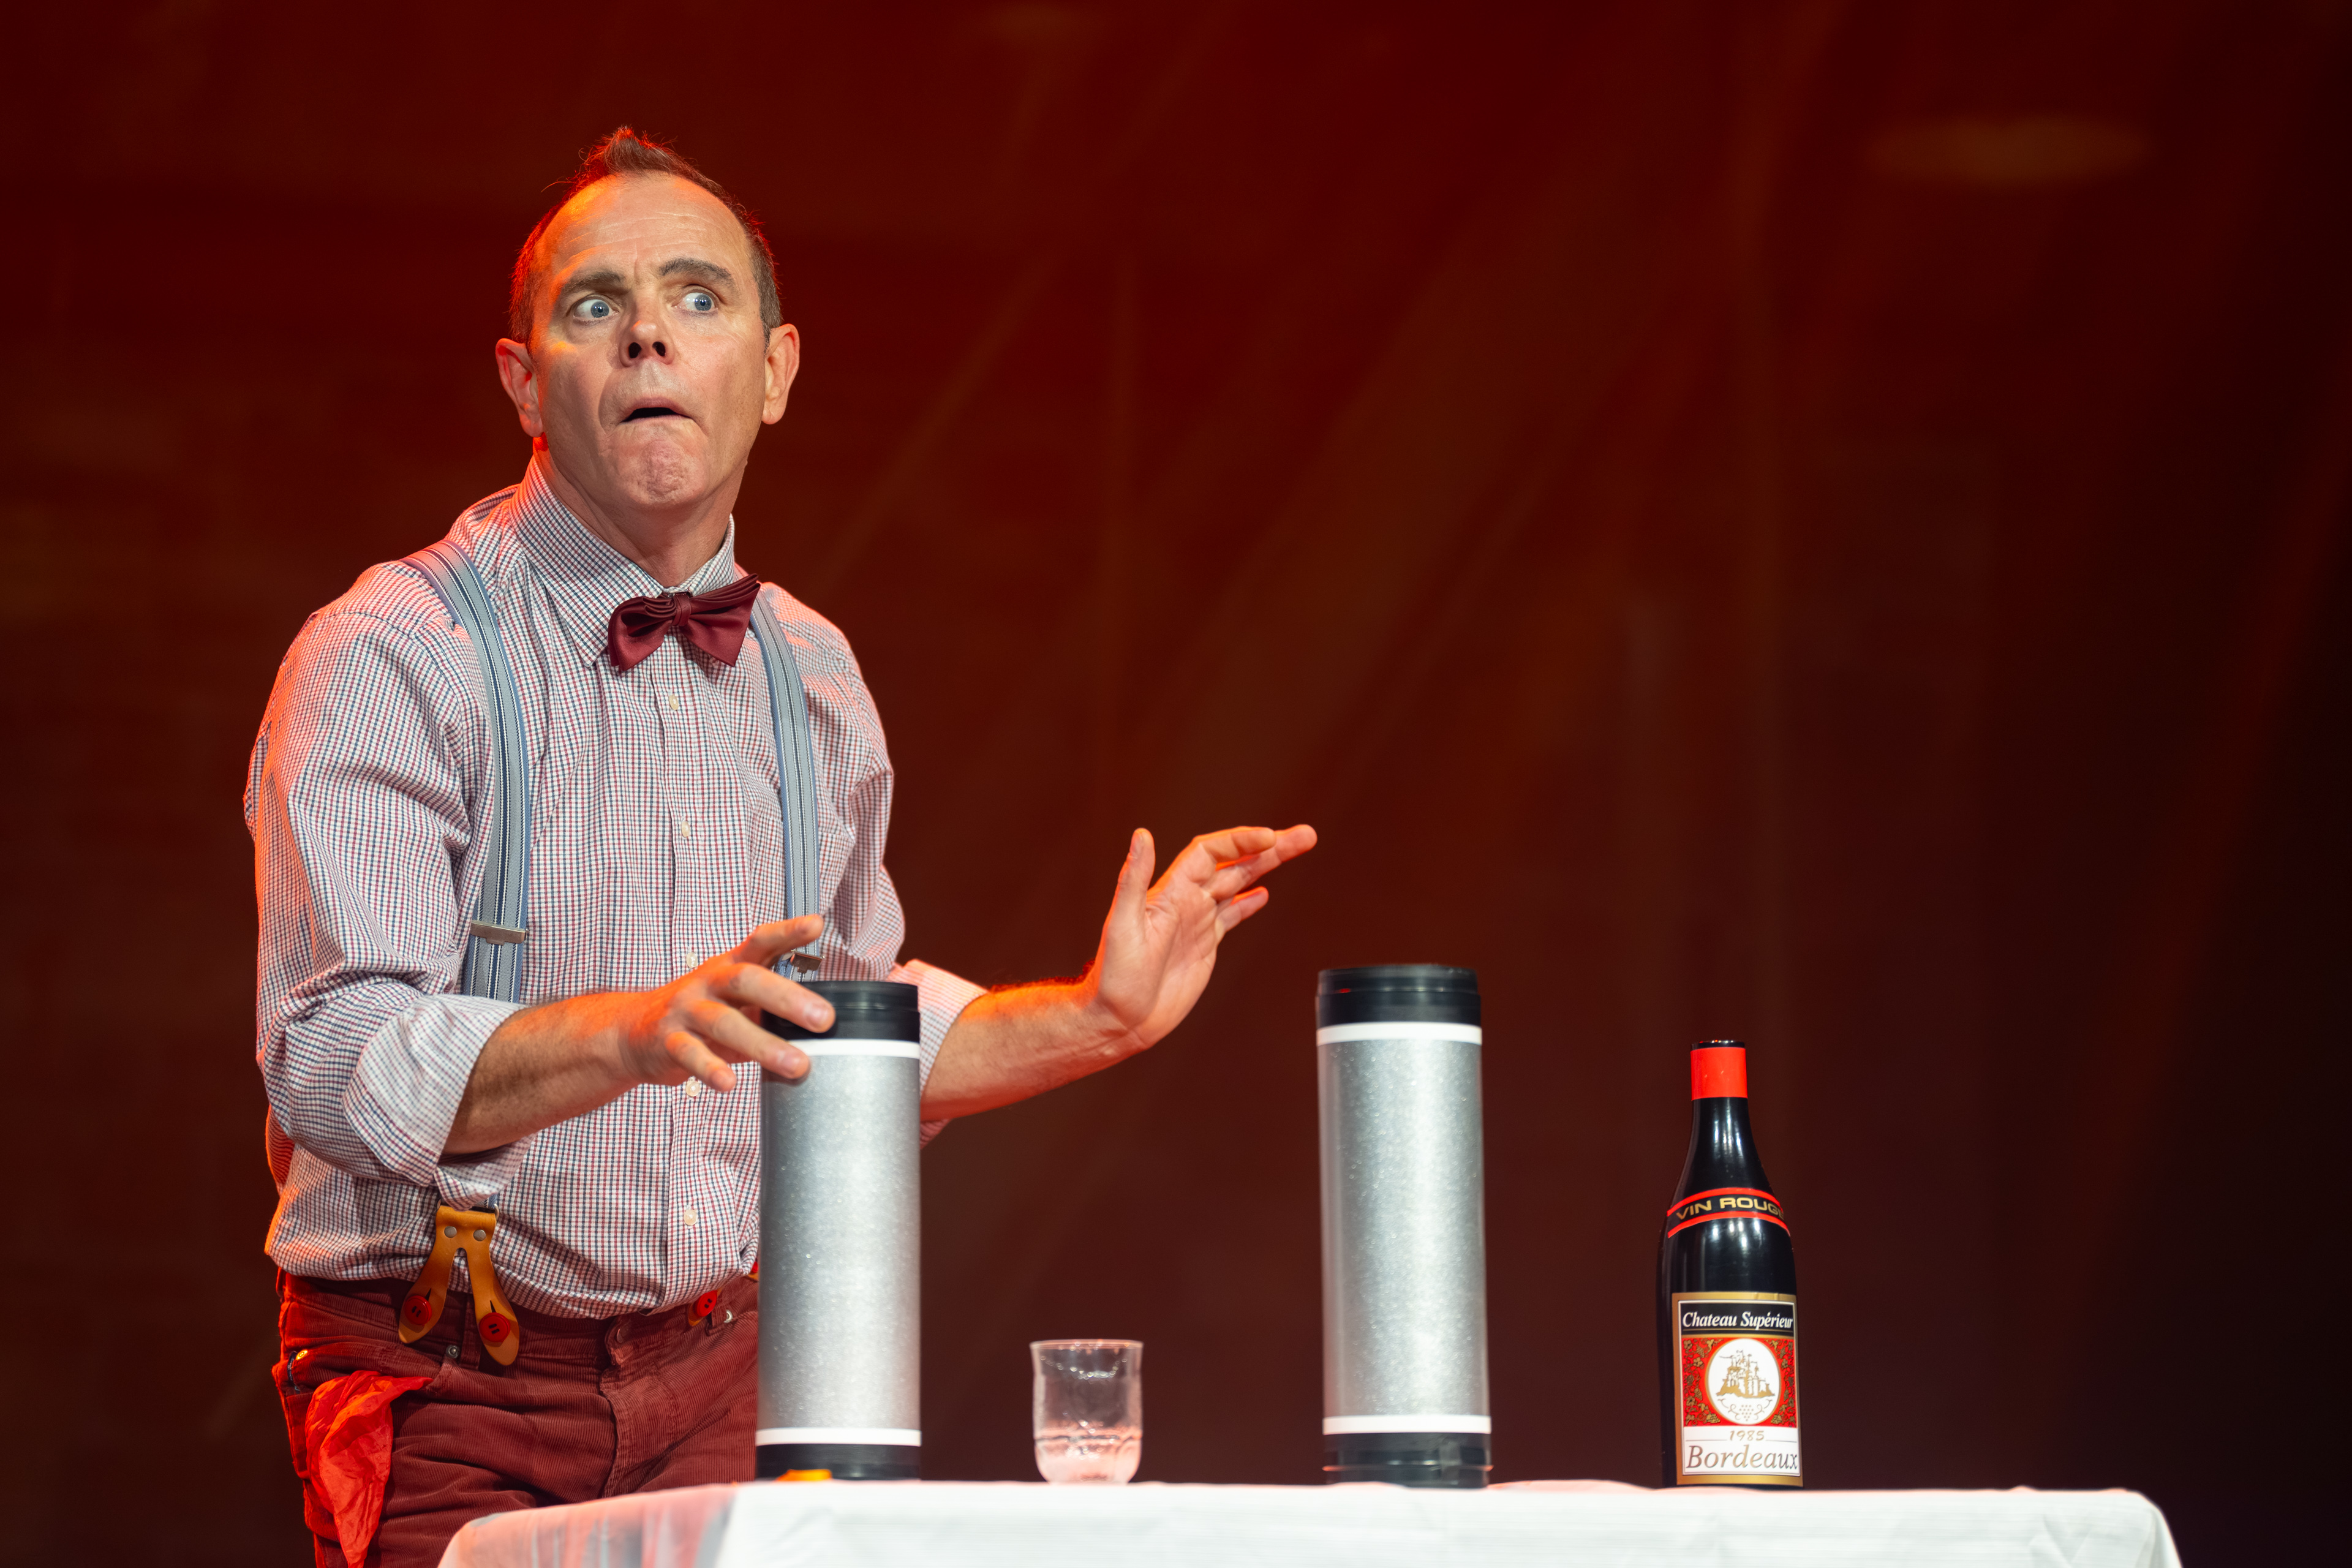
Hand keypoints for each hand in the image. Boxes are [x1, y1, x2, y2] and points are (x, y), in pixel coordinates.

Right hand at [617, 916, 834, 1092]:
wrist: (633, 1032)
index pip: (760, 942)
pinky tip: (729, 1084)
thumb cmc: (702, 1014)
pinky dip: (710, 1069)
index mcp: (730, 967)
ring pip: (723, 1022)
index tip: (816, 924)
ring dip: (763, 1044)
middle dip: (788, 997)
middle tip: (824, 1019)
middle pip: (746, 980)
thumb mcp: (738, 1002)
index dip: (787, 932)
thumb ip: (777, 1006)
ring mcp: (686, 1010)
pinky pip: (689, 1053)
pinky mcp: (667, 1041)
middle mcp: (708, 982)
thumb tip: (830, 1020)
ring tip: (797, 1064)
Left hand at [1082, 824, 1318, 1051]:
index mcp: (1170, 893)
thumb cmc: (1114, 977)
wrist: (1119, 1018)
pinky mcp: (1204, 944)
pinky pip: (1231, 915)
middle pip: (1234, 863)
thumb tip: (1141, 836)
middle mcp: (1186, 901)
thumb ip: (1133, 878)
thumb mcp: (1122, 924)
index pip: (1210, 853)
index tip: (1270, 837)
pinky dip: (1248, 902)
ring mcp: (1197, 921)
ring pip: (1239, 884)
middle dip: (1270, 848)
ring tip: (1296, 849)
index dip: (1240, 842)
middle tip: (1302, 835)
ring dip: (1267, 867)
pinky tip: (1263, 894)